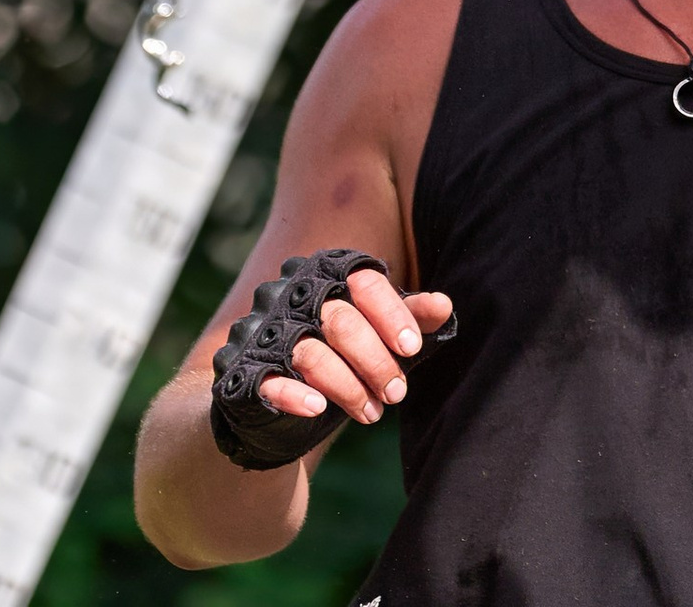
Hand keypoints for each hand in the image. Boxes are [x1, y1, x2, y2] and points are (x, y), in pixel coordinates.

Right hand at [253, 269, 455, 432]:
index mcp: (330, 277)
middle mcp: (295, 298)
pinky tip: (318, 409)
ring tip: (372, 414)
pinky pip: (270, 381)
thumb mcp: (377, 334)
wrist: (274, 398)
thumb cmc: (339, 355)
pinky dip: (295, 395)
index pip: (364, 282)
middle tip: (398, 394)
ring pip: (311, 354)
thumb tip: (445, 306)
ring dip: (348, 387)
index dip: (392, 314)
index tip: (412, 348)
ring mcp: (268, 335)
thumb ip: (409, 318)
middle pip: (341, 321)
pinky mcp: (247, 373)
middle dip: (375, 361)